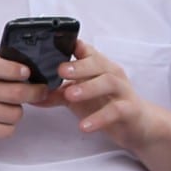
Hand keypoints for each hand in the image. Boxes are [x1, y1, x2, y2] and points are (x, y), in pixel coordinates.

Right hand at [0, 54, 46, 146]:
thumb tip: (31, 72)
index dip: (16, 70)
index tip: (27, 73)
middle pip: (16, 93)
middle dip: (35, 93)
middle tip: (41, 92)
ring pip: (15, 113)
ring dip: (17, 111)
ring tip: (7, 107)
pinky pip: (8, 129)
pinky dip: (8, 125)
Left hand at [38, 40, 152, 149]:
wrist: (138, 125)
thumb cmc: (106, 105)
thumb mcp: (78, 99)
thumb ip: (57, 94)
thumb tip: (32, 96)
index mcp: (98, 66)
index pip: (85, 49)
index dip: (71, 45)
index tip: (53, 44)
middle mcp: (111, 73)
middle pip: (97, 62)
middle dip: (78, 66)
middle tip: (60, 71)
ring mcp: (122, 90)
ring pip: (108, 82)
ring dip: (88, 87)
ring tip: (70, 95)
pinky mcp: (130, 109)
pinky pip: (116, 111)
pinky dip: (99, 117)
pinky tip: (84, 125)